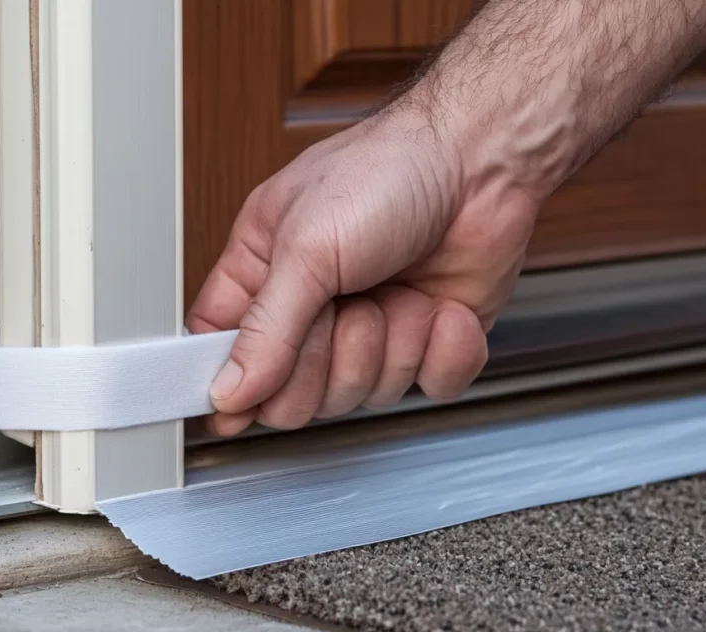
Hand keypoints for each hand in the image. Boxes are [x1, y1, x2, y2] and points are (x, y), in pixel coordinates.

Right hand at [186, 100, 539, 436]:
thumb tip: (227, 390)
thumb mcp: (308, 247)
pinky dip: (446, 350)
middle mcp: (313, 307)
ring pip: (364, 394)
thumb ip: (264, 329)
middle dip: (330, 358)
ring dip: (393, 342)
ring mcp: (372, 329)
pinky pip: (430, 386)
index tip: (241, 398)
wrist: (484, 159)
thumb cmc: (390, 170)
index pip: (221, 349)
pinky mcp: (430, 340)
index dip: (230, 381)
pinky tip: (442, 306)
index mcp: (264, 271)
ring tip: (399, 289)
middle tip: (346, 312)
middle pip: (293, 394)